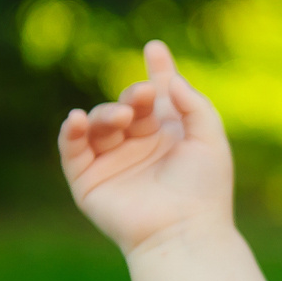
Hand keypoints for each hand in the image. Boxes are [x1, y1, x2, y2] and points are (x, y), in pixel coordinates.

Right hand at [58, 42, 232, 254]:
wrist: (184, 231)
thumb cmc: (204, 190)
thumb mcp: (210, 139)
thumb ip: (194, 104)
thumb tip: (170, 79)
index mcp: (171, 136)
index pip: (159, 98)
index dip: (158, 73)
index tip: (155, 48)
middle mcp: (141, 146)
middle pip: (129, 106)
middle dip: (135, 96)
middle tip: (144, 94)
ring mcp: (113, 162)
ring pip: (100, 123)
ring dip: (109, 114)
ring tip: (124, 118)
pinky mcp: (88, 180)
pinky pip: (72, 149)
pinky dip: (71, 132)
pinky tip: (77, 119)